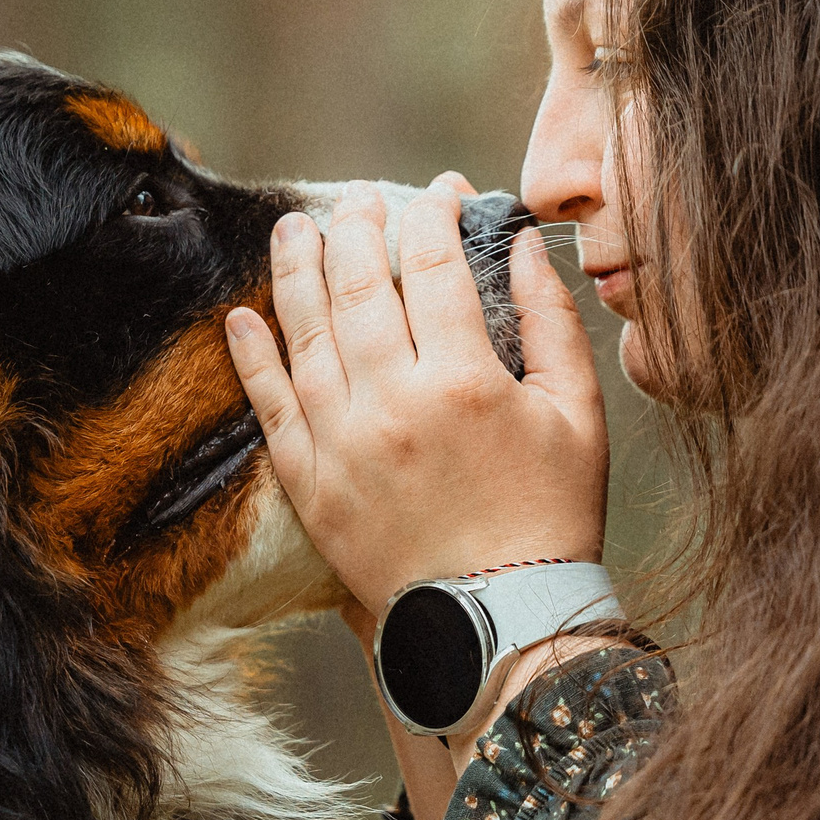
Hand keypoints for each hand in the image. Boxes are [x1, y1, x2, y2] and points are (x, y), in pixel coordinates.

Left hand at [225, 175, 608, 621]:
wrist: (498, 624)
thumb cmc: (550, 517)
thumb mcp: (578, 415)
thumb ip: (551, 321)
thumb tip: (523, 245)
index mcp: (466, 382)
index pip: (435, 267)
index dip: (434, 218)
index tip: (440, 195)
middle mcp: (394, 405)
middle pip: (359, 287)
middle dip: (357, 228)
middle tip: (357, 201)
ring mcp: (343, 445)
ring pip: (305, 334)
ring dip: (296, 271)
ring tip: (293, 228)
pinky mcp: (312, 484)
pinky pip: (270, 405)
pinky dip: (252, 356)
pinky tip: (242, 316)